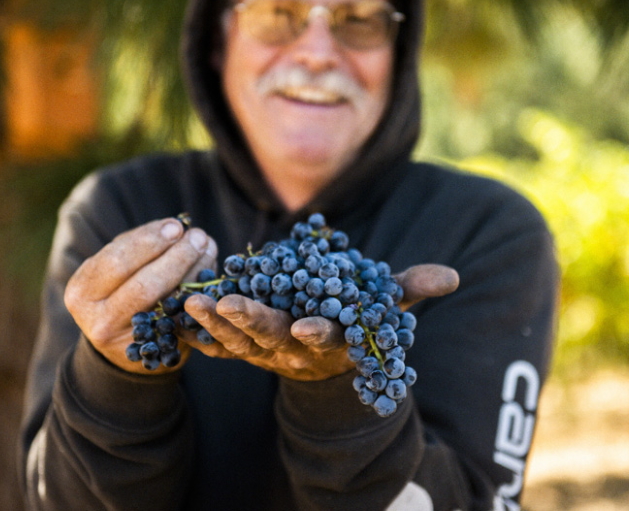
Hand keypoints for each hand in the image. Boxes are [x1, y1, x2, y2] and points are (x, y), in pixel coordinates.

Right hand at [64, 217, 217, 373]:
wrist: (117, 343)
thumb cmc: (116, 290)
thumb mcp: (113, 267)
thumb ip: (138, 245)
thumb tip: (176, 227)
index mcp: (82, 291)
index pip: (116, 262)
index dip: (150, 241)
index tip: (176, 226)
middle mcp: (99, 320)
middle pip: (144, 286)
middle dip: (177, 257)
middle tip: (198, 237)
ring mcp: (127, 340)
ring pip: (167, 304)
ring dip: (193, 271)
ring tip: (206, 247)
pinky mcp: (155, 352)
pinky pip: (182, 319)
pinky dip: (198, 293)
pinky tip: (208, 273)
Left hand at [180, 264, 458, 380]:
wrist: (325, 352)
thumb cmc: (357, 319)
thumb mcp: (385, 304)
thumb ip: (411, 288)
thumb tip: (453, 277)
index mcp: (332, 337)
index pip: (326, 335)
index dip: (317, 331)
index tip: (305, 325)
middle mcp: (296, 348)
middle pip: (271, 337)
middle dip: (249, 321)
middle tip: (225, 303)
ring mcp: (266, 352)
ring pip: (237, 340)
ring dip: (213, 323)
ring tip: (190, 300)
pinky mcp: (243, 350)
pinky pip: (217, 345)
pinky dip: (196, 335)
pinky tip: (175, 318)